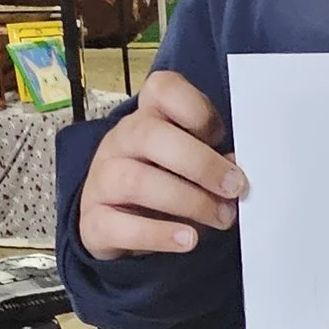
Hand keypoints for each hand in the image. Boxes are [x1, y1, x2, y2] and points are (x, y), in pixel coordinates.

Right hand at [77, 67, 246, 258]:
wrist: (118, 227)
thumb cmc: (166, 185)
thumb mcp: (191, 165)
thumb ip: (213, 159)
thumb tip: (235, 167)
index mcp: (148, 118)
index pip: (162, 89)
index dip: (195, 108)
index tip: (220, 136)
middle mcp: (120, 141)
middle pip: (150, 135)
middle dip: (200, 163)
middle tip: (234, 187)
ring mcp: (101, 180)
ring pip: (136, 181)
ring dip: (188, 201)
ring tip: (220, 218)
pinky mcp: (93, 222)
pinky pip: (119, 226)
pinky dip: (158, 234)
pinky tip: (187, 239)